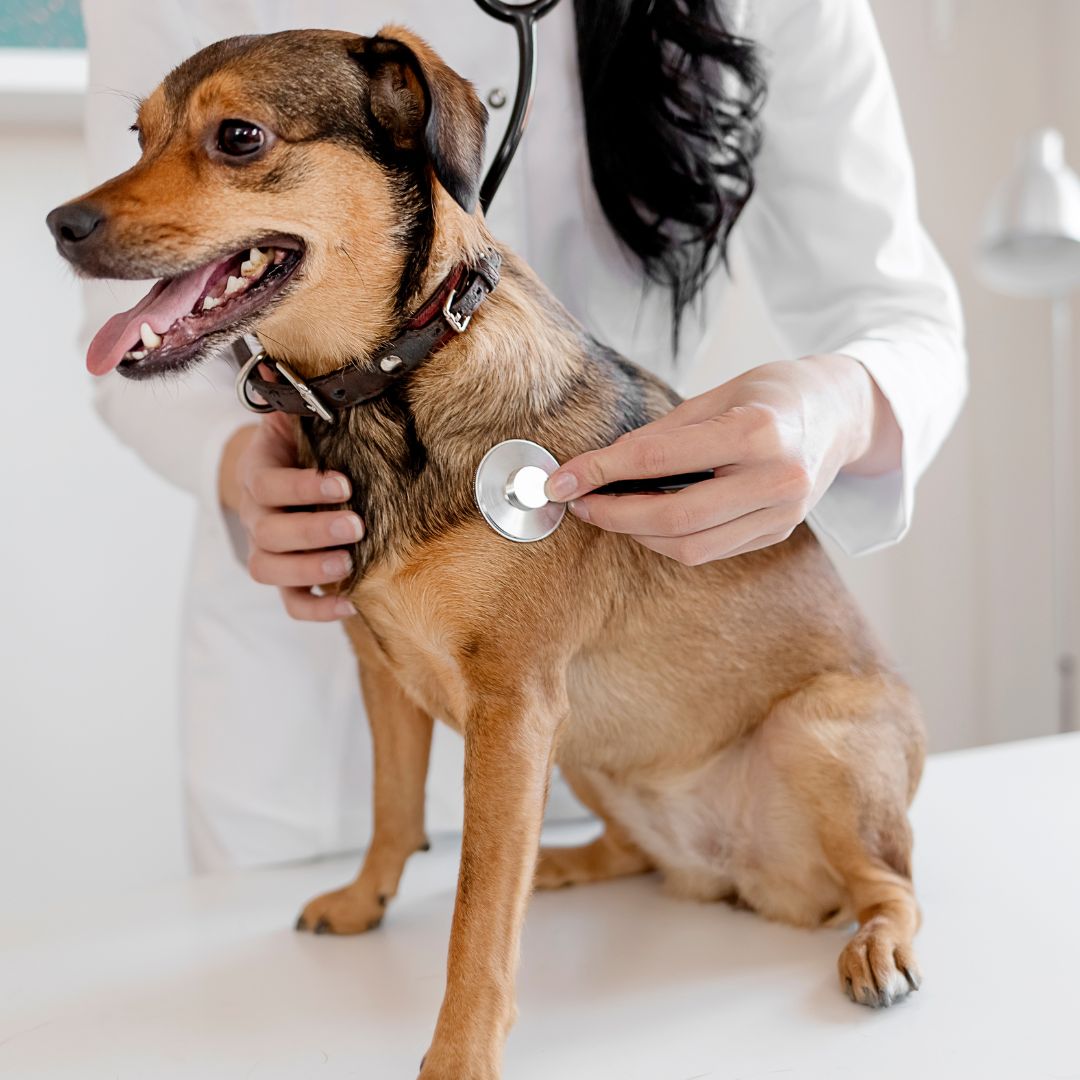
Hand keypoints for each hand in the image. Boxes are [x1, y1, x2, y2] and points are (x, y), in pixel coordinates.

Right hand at [220, 412, 363, 619]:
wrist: (277, 473)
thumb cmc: (300, 446)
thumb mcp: (298, 421)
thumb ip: (298, 403)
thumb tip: (283, 363)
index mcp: (259, 474)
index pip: (268, 484)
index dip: (301, 488)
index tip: (342, 483)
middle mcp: (256, 516)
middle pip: (268, 533)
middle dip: (312, 530)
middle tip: (355, 523)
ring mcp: (268, 550)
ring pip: (269, 570)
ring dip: (308, 570)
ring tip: (347, 563)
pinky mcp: (286, 579)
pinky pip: (290, 603)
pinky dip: (316, 610)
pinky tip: (349, 604)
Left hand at [544, 355, 899, 565]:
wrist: (842, 413)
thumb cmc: (775, 393)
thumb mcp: (719, 393)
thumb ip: (664, 432)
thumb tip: (605, 465)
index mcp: (758, 432)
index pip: (658, 460)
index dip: (600, 472)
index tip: (562, 478)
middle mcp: (775, 479)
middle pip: (673, 518)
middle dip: (614, 515)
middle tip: (579, 503)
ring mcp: (782, 514)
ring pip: (690, 546)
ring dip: (637, 534)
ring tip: (609, 510)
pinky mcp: (778, 532)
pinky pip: (709, 550)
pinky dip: (668, 539)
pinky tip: (646, 519)